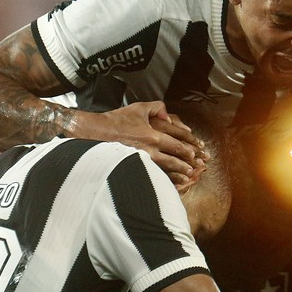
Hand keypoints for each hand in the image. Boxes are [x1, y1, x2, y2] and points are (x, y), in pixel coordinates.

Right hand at [76, 101, 205, 182]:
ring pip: (166, 168)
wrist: (94, 133)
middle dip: (188, 162)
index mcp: (152, 134)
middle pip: (175, 157)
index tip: (197, 151)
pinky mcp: (134, 167)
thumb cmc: (115, 120)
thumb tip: (169, 116)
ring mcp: (142, 160)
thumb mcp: (138, 108)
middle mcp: (149, 148)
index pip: (177, 142)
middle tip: (198, 166)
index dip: (189, 147)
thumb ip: (157, 108)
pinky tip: (171, 183)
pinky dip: (165, 179)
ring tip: (189, 175)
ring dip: (179, 172)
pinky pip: (154, 175)